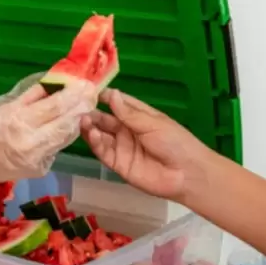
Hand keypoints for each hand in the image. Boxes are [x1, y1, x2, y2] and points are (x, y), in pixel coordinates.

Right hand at [0, 78, 97, 190]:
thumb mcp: (8, 105)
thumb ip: (35, 95)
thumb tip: (60, 80)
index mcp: (19, 121)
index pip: (55, 106)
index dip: (74, 95)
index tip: (88, 83)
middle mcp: (30, 142)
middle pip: (66, 123)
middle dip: (82, 108)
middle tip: (94, 94)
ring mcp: (36, 159)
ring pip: (65, 137)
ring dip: (78, 122)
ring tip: (86, 107)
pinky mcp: (38, 170)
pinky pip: (56, 149)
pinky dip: (63, 136)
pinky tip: (68, 126)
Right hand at [79, 89, 215, 202]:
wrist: (187, 174)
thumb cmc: (175, 142)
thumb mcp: (152, 123)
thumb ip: (128, 113)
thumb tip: (111, 94)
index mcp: (137, 116)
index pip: (116, 103)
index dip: (103, 96)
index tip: (87, 90)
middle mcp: (126, 130)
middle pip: (104, 119)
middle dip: (92, 113)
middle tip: (78, 108)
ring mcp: (121, 147)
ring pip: (100, 135)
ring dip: (90, 128)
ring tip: (82, 121)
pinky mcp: (118, 164)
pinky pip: (103, 152)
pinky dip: (95, 143)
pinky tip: (91, 135)